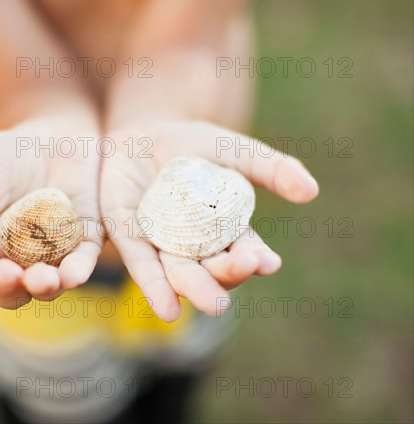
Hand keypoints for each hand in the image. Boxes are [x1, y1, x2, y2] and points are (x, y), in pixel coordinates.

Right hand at [0, 118, 101, 308]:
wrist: (51, 132)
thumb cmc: (4, 157)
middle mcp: (20, 259)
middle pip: (13, 290)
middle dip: (9, 288)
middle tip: (8, 274)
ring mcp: (55, 253)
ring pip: (49, 285)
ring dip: (44, 287)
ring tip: (41, 279)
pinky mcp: (85, 239)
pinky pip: (83, 262)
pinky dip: (77, 272)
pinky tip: (72, 275)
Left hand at [100, 120, 318, 321]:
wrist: (142, 132)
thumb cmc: (193, 145)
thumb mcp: (233, 151)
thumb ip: (270, 168)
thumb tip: (311, 191)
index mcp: (225, 228)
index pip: (244, 250)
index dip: (255, 258)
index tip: (267, 262)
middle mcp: (194, 244)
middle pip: (213, 268)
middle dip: (228, 274)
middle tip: (241, 272)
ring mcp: (162, 244)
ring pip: (180, 273)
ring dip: (196, 289)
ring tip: (213, 305)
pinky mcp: (130, 237)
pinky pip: (142, 264)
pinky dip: (154, 286)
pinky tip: (168, 310)